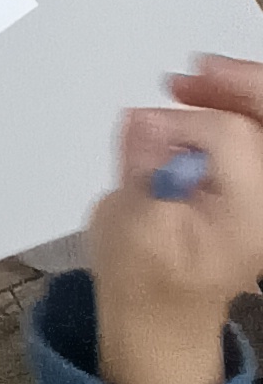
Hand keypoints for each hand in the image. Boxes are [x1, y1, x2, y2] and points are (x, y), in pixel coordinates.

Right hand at [88, 59, 262, 383]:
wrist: (163, 312)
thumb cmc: (147, 278)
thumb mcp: (133, 226)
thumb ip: (145, 171)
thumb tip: (145, 120)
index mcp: (249, 212)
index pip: (231, 136)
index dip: (183, 121)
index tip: (145, 129)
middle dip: (237, 85)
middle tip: (194, 71)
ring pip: (262, 124)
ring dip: (236, 92)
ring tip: (191, 81)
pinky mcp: (254, 185)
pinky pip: (255, 135)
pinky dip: (237, 108)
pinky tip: (206, 97)